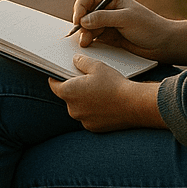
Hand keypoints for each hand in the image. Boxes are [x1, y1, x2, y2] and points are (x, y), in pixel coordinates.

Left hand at [48, 57, 163, 131]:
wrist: (133, 105)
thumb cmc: (114, 84)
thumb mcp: (97, 66)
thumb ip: (82, 61)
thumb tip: (75, 60)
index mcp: (69, 92)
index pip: (54, 85)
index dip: (56, 78)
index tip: (59, 73)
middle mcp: (72, 109)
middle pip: (67, 96)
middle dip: (74, 88)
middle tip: (86, 80)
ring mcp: (82, 120)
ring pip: (78, 107)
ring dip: (84, 100)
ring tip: (99, 91)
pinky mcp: (93, 128)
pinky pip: (88, 116)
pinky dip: (93, 110)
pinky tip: (105, 103)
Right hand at [70, 0, 186, 65]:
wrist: (162, 44)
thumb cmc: (148, 26)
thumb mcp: (126, 19)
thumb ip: (104, 18)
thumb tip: (83, 21)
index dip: (80, 8)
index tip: (78, 20)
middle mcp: (106, 8)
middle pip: (84, 13)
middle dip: (81, 24)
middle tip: (83, 36)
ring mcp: (106, 23)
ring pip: (86, 27)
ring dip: (84, 34)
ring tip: (87, 43)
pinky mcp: (107, 37)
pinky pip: (92, 37)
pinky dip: (88, 41)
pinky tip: (89, 45)